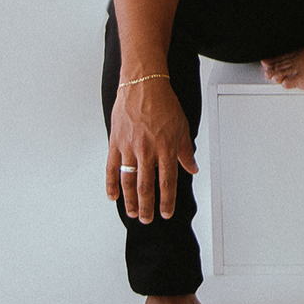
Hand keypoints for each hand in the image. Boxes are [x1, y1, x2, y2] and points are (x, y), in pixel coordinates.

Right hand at [106, 76, 197, 224]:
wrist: (144, 83)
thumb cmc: (163, 102)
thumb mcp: (182, 125)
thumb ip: (186, 150)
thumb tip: (192, 168)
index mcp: (166, 147)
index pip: (167, 182)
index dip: (167, 201)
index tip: (166, 213)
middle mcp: (147, 150)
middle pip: (146, 187)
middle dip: (146, 207)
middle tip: (146, 219)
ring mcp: (129, 147)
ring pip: (128, 181)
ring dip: (130, 200)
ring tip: (132, 213)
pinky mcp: (116, 142)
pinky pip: (111, 168)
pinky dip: (111, 184)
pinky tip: (113, 196)